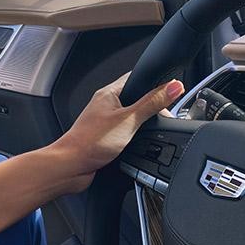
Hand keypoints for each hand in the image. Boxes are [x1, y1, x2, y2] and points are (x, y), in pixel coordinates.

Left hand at [48, 74, 184, 193]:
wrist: (71, 167)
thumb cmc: (90, 141)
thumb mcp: (129, 120)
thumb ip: (152, 103)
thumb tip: (174, 87)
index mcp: (109, 93)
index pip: (137, 78)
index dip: (155, 82)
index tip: (171, 90)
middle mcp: (105, 106)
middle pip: (136, 99)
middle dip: (151, 107)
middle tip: (163, 116)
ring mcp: (105, 123)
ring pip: (131, 118)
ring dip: (143, 124)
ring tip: (151, 130)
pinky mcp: (105, 139)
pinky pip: (126, 133)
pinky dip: (135, 138)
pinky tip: (139, 144)